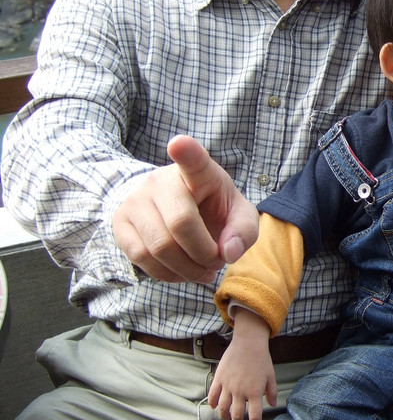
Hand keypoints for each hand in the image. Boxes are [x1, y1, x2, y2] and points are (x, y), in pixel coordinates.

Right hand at [113, 135, 258, 282]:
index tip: (179, 144)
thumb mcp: (238, 215)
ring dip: (187, 270)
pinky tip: (181, 272)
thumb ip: (243, 231)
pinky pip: (141, 258)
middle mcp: (161, 180)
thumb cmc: (212, 209)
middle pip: (181, 223)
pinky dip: (167, 274)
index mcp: (197, 171)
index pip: (192, 158)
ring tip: (202, 270)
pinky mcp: (121, 223)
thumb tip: (228, 252)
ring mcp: (136, 200)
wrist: (173, 210)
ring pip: (160, 247)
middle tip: (216, 262)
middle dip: (205, 254)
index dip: (186, 151)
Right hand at [208, 309, 277, 419]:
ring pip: (223, 408)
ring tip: (227, 418)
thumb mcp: (271, 376)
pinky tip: (214, 407)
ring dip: (224, 416)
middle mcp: (240, 392)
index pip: (254, 416)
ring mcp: (228, 386)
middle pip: (237, 415)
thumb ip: (271, 392)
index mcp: (254, 393)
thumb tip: (271, 405)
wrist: (248, 343)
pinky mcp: (219, 378)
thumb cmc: (261, 359)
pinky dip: (212, 403)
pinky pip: (213, 394)